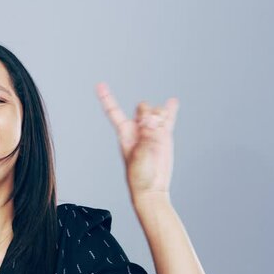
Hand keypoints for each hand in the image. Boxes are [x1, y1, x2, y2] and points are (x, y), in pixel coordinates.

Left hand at [95, 83, 178, 201]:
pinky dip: (171, 110)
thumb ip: (146, 138)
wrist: (152, 187)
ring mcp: (152, 132)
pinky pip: (168, 119)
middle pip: (142, 107)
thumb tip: (153, 122)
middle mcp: (138, 129)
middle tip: (151, 125)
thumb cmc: (139, 177)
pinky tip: (173, 102)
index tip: (100, 85)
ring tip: (160, 128)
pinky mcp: (164, 136)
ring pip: (156, 111)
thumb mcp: (139, 157)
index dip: (107, 98)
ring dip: (161, 114)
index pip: (113, 111)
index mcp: (125, 133)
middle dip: (147, 112)